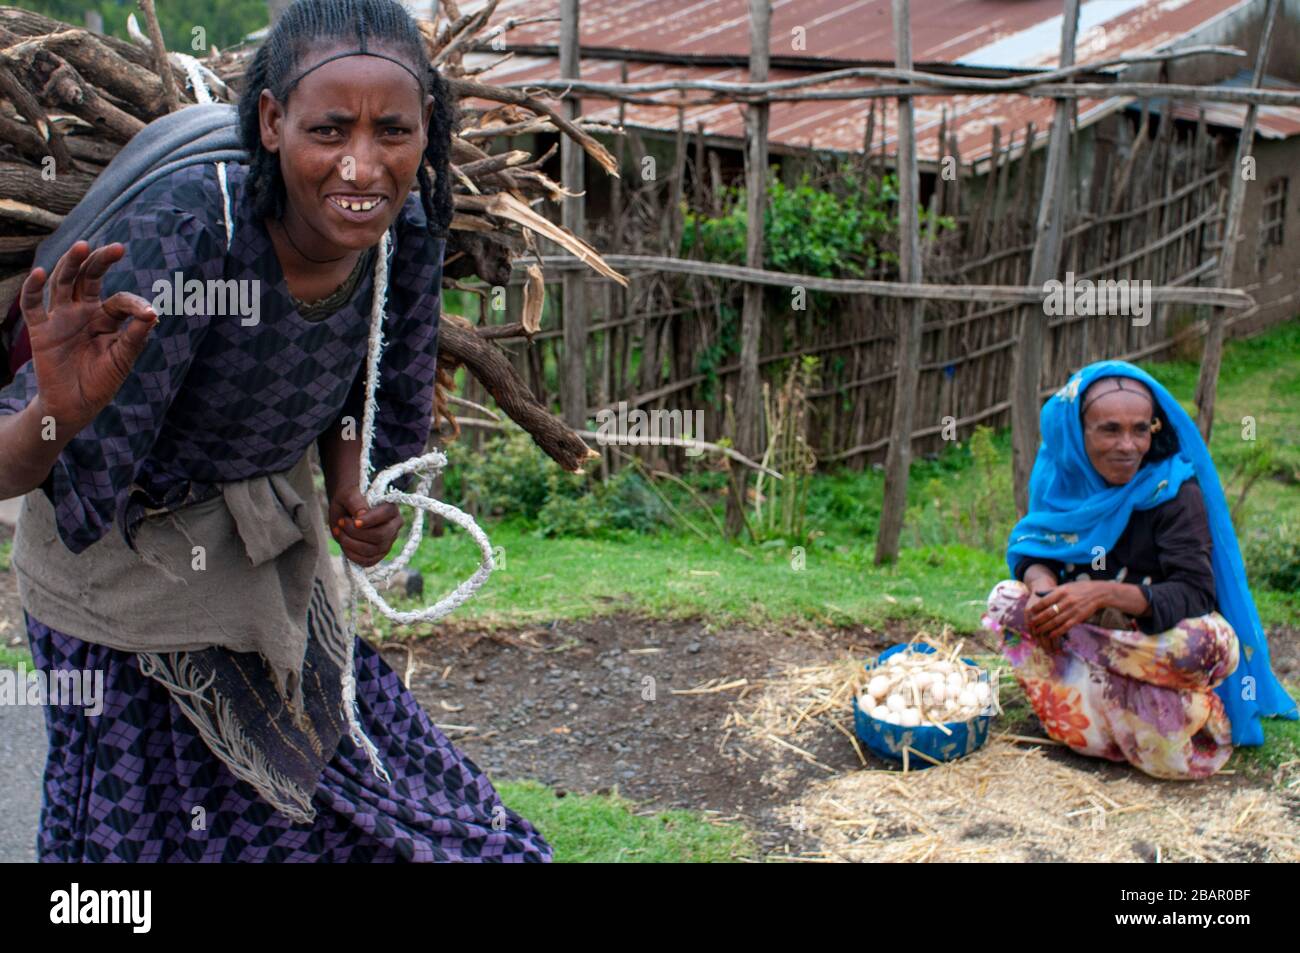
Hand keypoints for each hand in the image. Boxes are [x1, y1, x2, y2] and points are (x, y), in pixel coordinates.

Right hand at [22, 241, 157, 433]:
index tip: (149, 313)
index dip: (135, 304)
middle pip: (89, 278)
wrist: (76, 406)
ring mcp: (60, 318)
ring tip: (82, 246)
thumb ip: (135, 337)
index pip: (121, 300)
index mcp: (106, 317)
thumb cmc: (102, 381)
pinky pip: (32, 305)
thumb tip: (154, 314)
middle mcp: (82, 311)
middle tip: (116, 247)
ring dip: (70, 264)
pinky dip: (32, 288)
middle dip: (100, 261)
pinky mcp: (40, 330)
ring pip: (62, 283)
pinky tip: (38, 272)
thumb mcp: (122, 359)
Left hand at [329, 485, 402, 568]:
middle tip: (340, 523)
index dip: (370, 520)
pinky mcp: (379, 554)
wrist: (345, 509)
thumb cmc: (349, 498)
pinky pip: (367, 561)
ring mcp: (388, 542)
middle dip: (356, 533)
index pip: (386, 514)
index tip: (354, 521)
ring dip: (350, 543)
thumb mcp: (348, 494)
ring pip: (372, 550)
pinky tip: (343, 544)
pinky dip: (352, 555)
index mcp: (391, 508)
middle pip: (380, 536)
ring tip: (339, 531)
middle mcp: (394, 526)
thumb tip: (361, 515)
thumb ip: (355, 501)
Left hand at [1027, 581, 1110, 643]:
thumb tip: (1037, 594)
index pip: (1045, 601)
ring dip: (1045, 627)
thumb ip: (1052, 591)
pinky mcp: (1078, 618)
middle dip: (1038, 620)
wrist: (1098, 593)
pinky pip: (1066, 627)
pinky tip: (1051, 635)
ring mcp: (1073, 610)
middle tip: (1031, 624)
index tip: (1030, 611)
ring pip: (1056, 621)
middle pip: (1048, 613)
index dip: (1036, 607)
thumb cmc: (1080, 588)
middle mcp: (1066, 601)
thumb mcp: (1066, 586)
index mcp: (1061, 592)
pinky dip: (1057, 632)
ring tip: (1038, 631)